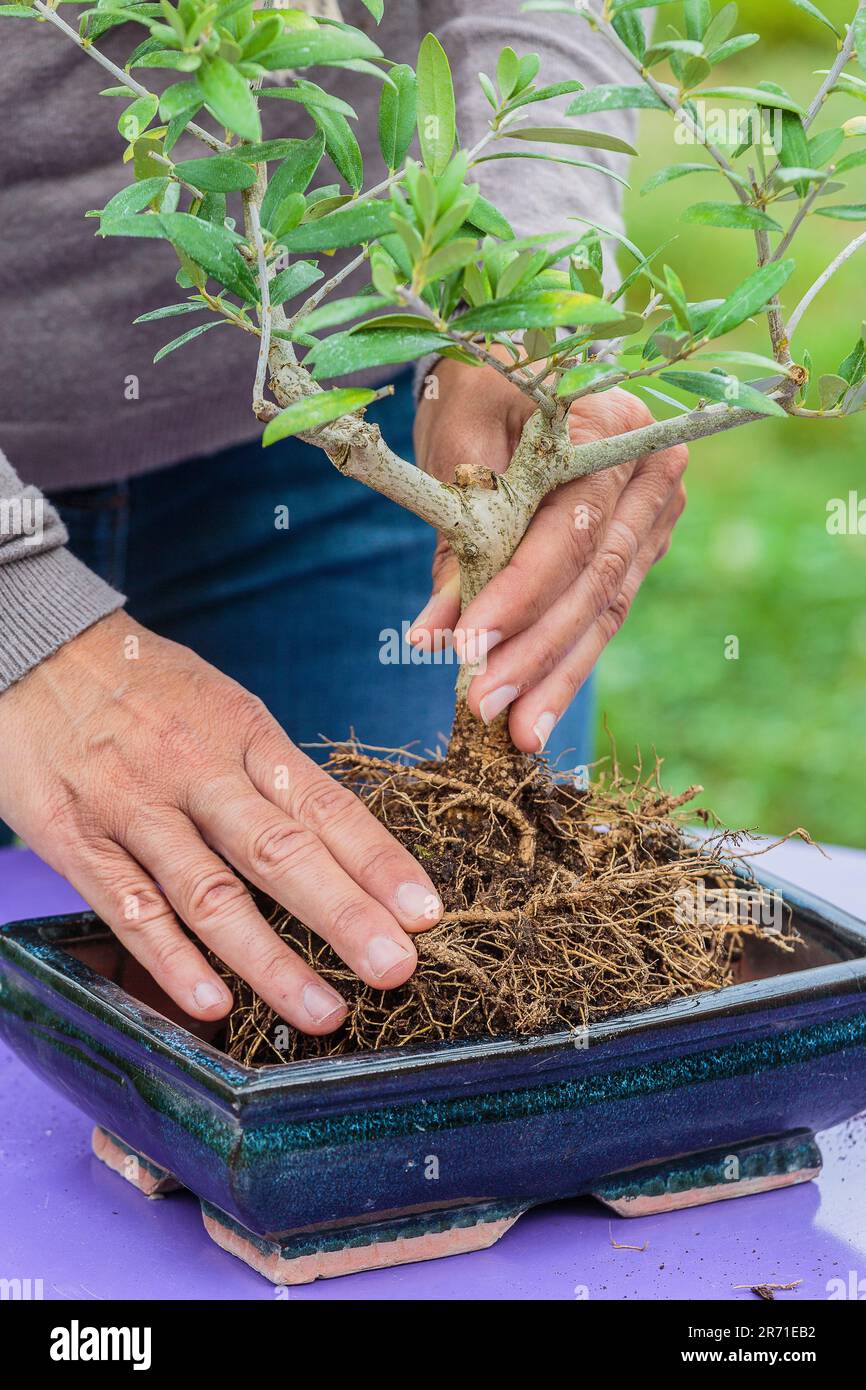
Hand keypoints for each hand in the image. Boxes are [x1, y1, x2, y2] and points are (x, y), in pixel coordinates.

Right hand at [0, 613, 442, 1032]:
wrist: (37, 651)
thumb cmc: (147, 688)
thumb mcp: (224, 706)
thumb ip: (274, 774)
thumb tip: (344, 843)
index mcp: (246, 735)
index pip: (325, 806)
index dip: (377, 861)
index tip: (424, 910)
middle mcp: (197, 772)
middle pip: (279, 852)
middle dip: (345, 916)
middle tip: (397, 969)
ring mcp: (136, 809)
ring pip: (211, 893)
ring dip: (270, 960)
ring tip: (323, 1010)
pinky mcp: (79, 841)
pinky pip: (131, 908)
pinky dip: (172, 960)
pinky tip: (214, 1003)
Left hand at [413, 359, 686, 752]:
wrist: (510, 367)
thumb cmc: (476, 389)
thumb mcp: (456, 444)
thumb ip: (457, 532)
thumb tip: (439, 631)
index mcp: (611, 426)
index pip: (572, 528)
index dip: (521, 592)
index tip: (468, 643)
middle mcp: (650, 471)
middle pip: (595, 580)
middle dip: (535, 652)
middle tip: (485, 708)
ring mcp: (652, 514)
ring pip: (605, 609)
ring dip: (555, 676)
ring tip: (516, 733)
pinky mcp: (638, 549)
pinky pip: (603, 614)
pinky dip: (564, 664)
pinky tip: (534, 713)